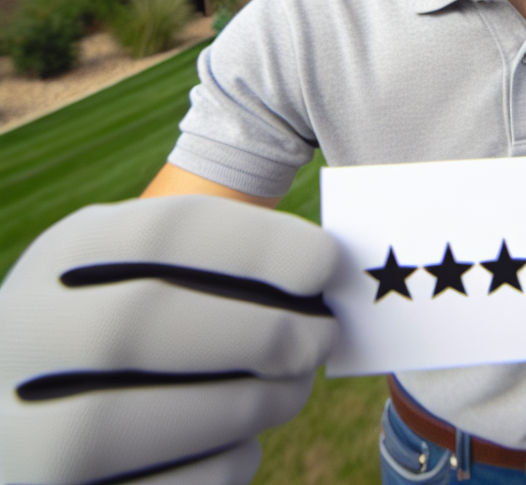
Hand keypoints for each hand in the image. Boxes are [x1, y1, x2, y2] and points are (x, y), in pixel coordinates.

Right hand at [0, 195, 341, 484]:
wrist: (39, 413)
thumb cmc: (128, 330)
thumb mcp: (146, 273)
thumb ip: (218, 266)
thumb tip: (327, 272)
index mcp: (61, 255)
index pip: (164, 230)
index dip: (257, 246)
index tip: (326, 265)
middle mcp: (16, 332)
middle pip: (137, 324)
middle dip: (254, 331)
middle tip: (321, 338)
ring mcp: (9, 430)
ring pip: (115, 422)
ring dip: (238, 406)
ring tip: (293, 390)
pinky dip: (210, 470)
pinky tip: (242, 447)